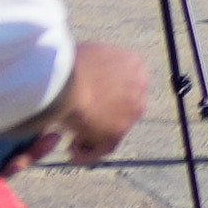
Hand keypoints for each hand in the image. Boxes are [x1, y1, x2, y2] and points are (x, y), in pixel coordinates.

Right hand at [36, 39, 154, 164]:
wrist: (67, 82)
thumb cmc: (67, 64)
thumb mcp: (87, 55)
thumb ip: (94, 66)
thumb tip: (84, 74)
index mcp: (134, 62)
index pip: (125, 81)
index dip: (108, 93)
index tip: (91, 98)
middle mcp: (140, 86)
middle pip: (123, 104)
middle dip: (103, 113)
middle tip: (83, 120)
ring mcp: (132, 110)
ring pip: (114, 127)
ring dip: (94, 135)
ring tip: (73, 141)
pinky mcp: (118, 132)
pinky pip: (104, 147)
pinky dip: (88, 153)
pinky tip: (72, 153)